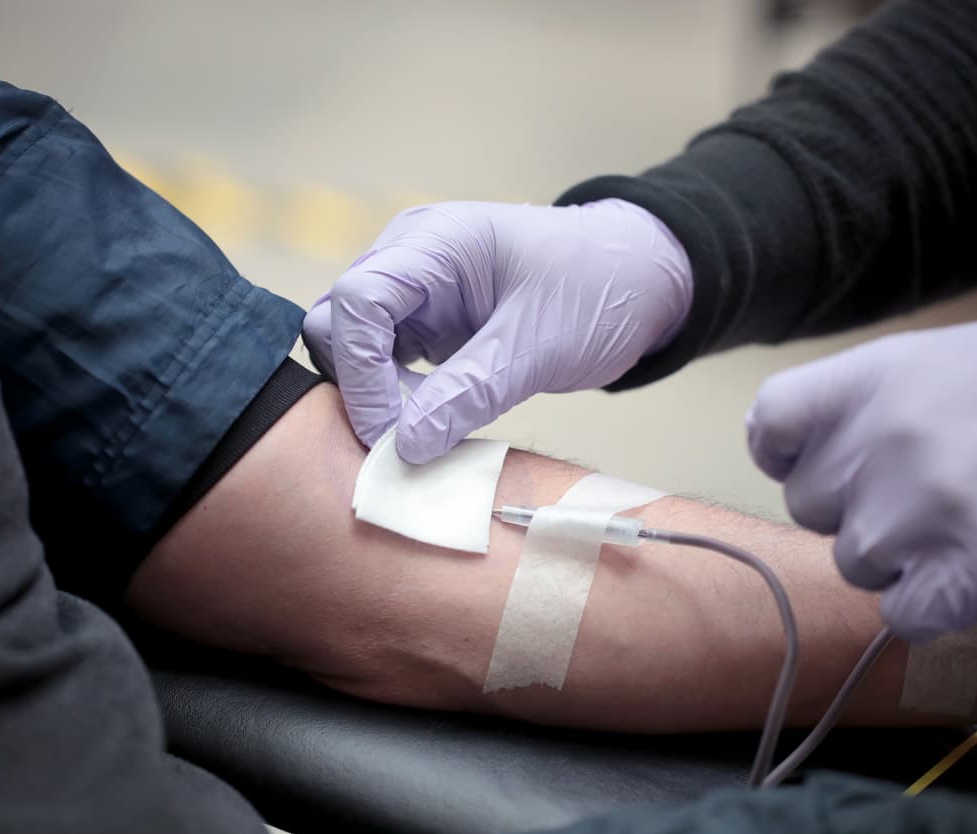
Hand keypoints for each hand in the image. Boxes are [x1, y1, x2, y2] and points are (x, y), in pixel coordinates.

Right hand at [303, 200, 691, 462]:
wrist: (637, 278)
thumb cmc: (600, 290)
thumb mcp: (539, 346)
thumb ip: (468, 393)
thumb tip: (404, 447)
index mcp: (436, 242)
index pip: (358, 300)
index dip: (362, 372)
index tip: (392, 432)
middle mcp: (410, 255)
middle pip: (338, 321)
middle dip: (361, 385)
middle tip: (409, 436)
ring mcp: (413, 287)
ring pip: (352, 345)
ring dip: (377, 394)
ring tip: (430, 426)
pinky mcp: (423, 319)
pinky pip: (381, 360)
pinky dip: (395, 396)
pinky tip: (433, 419)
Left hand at [745, 319, 976, 639]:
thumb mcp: (953, 362)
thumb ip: (872, 401)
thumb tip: (799, 441)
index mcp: (875, 377)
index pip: (771, 421)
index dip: (784, 451)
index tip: (812, 463)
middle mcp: (883, 440)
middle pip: (810, 504)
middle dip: (859, 508)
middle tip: (932, 495)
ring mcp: (920, 510)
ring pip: (857, 563)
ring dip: (905, 558)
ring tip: (975, 524)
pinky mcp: (965, 573)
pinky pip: (904, 614)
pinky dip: (940, 606)